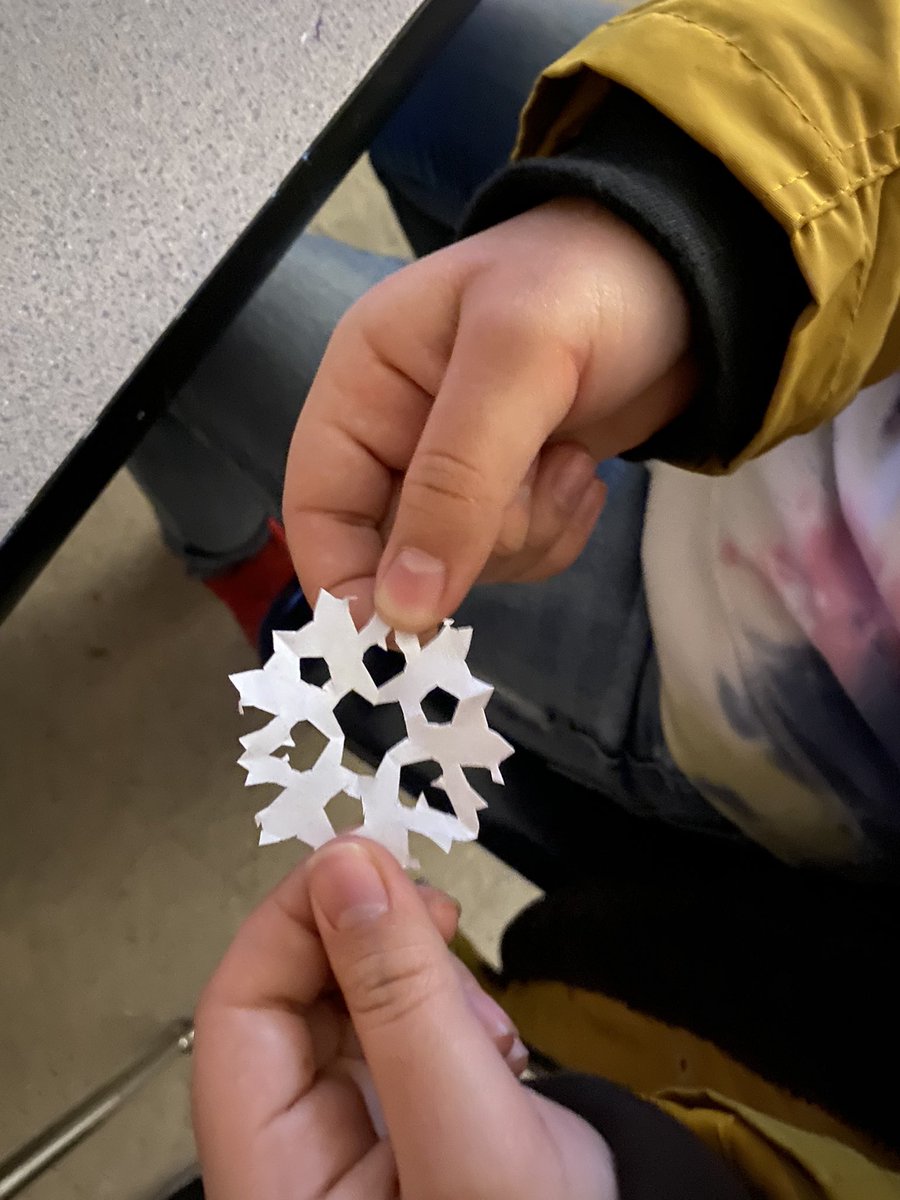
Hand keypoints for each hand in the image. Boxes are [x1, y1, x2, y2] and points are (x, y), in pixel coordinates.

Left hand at [193, 838, 616, 1198]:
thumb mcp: (465, 1122)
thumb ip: (400, 996)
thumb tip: (344, 863)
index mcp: (272, 1175)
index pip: (239, 1011)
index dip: (294, 920)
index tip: (366, 860)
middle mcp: (295, 1156)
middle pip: (292, 1000)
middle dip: (369, 945)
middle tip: (439, 915)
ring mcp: (350, 1141)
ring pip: (351, 1004)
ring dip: (420, 982)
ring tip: (489, 1026)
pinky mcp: (405, 1122)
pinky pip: (400, 1030)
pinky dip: (448, 1012)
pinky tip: (496, 1047)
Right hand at [284, 198, 693, 631]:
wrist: (694, 275)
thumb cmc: (590, 284)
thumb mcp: (516, 363)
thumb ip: (456, 483)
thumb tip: (401, 610)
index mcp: (364, 384)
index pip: (319, 506)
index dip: (345, 579)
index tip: (400, 631)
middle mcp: (397, 433)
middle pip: (396, 551)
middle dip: (475, 539)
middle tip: (537, 475)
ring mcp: (457, 470)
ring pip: (462, 565)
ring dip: (525, 533)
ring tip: (567, 457)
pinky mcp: (513, 493)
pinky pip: (514, 560)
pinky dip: (554, 535)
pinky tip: (581, 474)